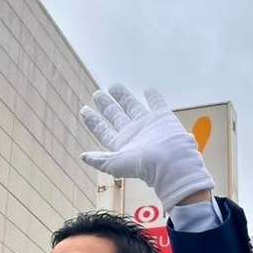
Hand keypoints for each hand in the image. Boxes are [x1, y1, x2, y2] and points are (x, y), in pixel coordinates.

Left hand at [80, 85, 213, 212]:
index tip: (84, 110)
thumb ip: (99, 159)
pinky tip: (148, 89)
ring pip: (132, 107)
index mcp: (121, 145)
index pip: (103, 130)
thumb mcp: (114, 164)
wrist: (170, 162)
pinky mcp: (162, 117)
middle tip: (97, 94)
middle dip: (106, 105)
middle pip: (116, 116)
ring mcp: (148, 125)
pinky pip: (157, 103)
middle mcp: (133, 134)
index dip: (93, 121)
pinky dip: (153, 96)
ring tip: (114, 86)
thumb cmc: (143, 166)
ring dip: (123, 97)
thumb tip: (82, 156)